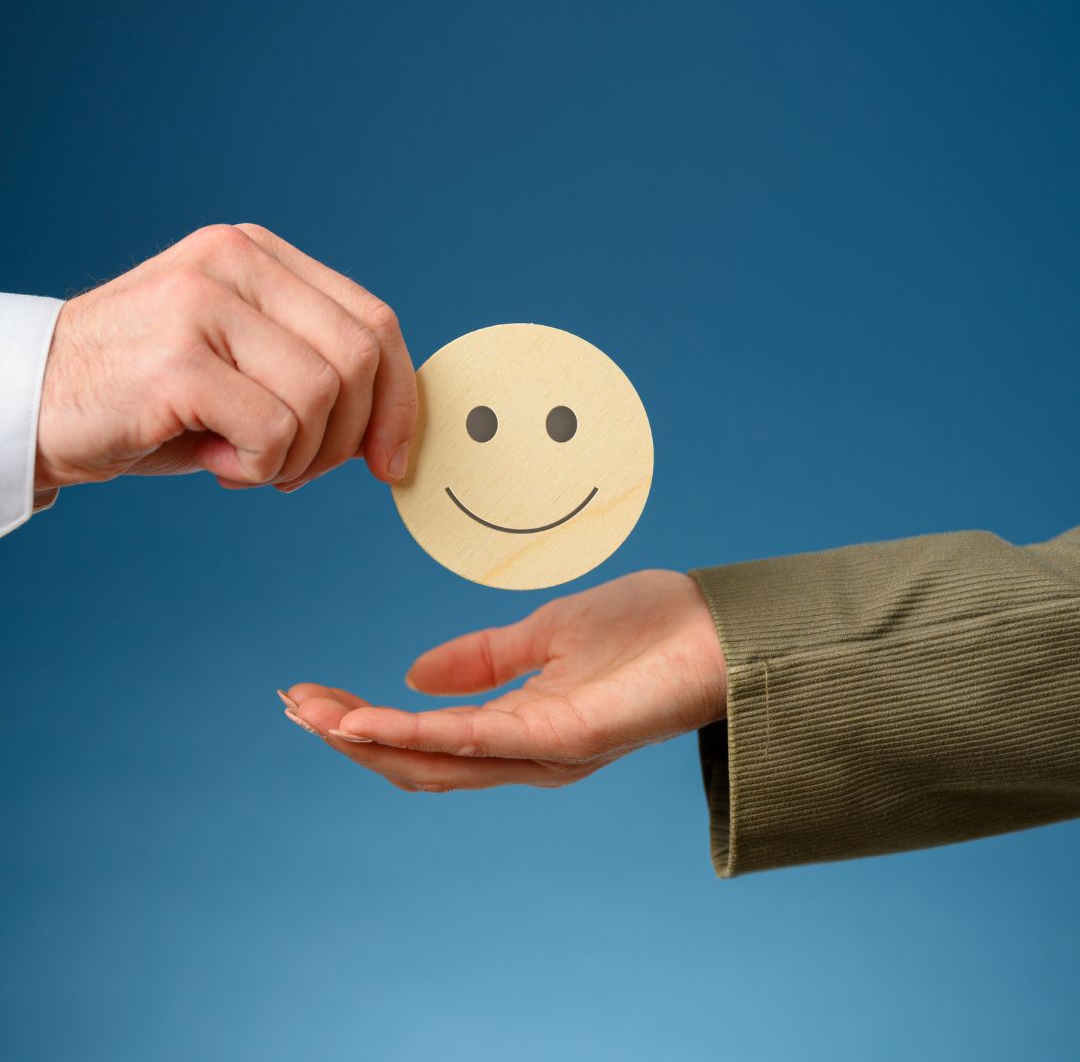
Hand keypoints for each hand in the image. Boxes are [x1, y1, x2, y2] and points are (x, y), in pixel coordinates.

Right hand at [35, 224, 416, 492]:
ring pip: (321, 396)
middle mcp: (236, 260)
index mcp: (261, 256)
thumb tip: (395, 427)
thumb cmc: (153, 396)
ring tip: (245, 461)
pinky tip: (215, 461)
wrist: (35, 401)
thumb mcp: (245, 364)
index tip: (389, 460)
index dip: (399, 400)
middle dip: (346, 438)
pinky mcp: (179, 356)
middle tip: (296, 469)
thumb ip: (315, 368)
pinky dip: (258, 466)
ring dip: (298, 457)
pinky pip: (274, 430)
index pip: (375, 322)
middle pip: (360, 359)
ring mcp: (204, 301)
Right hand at [281, 570, 727, 790]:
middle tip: (293, 703)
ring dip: (368, 738)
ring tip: (312, 711)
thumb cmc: (650, 631)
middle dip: (351, 737)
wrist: (723, 626)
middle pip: (419, 759)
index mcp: (523, 726)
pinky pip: (477, 739)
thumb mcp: (546, 634)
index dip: (365, 722)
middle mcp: (528, 753)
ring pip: (437, 758)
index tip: (313, 695)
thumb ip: (484, 659)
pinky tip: (366, 719)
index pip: (426, 736)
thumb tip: (412, 676)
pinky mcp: (568, 737)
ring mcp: (547, 751)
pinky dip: (416, 732)